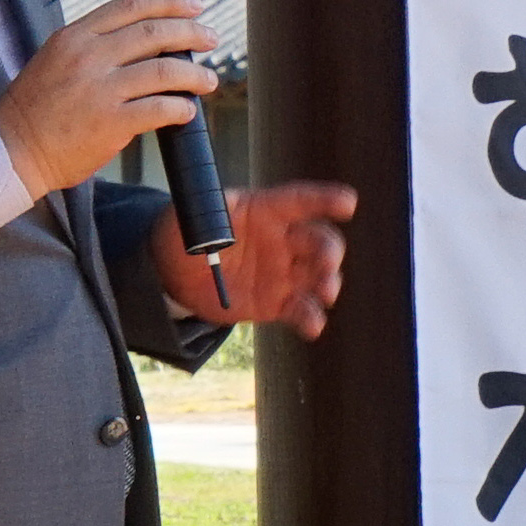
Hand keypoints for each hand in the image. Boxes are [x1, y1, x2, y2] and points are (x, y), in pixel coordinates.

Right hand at [0, 0, 219, 196]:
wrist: (10, 151)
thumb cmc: (34, 110)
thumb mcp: (55, 60)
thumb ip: (92, 46)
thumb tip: (142, 42)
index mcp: (74, 36)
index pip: (132, 6)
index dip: (170, 2)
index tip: (194, 5)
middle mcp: (88, 56)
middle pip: (155, 32)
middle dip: (191, 32)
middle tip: (211, 38)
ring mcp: (99, 89)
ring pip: (164, 69)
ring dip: (195, 74)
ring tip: (208, 80)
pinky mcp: (110, 123)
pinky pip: (159, 108)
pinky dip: (180, 108)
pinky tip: (186, 111)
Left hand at [158, 179, 357, 337]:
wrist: (176, 273)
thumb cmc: (188, 234)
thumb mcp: (191, 217)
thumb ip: (206, 220)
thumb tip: (216, 232)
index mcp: (265, 211)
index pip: (300, 201)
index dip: (325, 199)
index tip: (349, 203)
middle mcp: (282, 241)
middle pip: (319, 241)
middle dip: (330, 251)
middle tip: (326, 262)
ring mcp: (282, 273)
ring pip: (318, 276)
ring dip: (329, 283)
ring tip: (326, 292)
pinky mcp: (276, 303)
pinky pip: (302, 310)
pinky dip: (311, 318)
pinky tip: (312, 325)